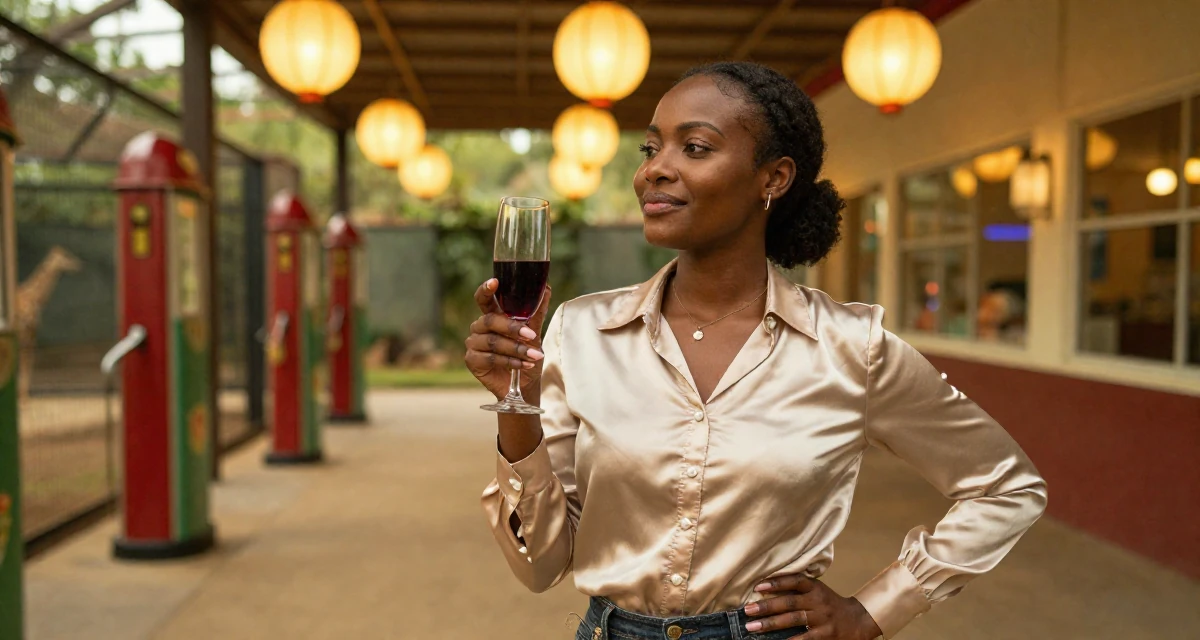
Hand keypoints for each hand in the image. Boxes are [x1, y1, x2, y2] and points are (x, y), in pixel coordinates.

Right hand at [464, 279, 551, 400]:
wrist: (525, 383)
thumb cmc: (527, 356)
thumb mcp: (534, 333)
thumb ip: (536, 312)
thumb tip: (547, 288)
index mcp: (492, 316)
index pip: (484, 299)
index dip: (486, 290)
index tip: (494, 282)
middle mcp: (480, 327)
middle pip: (490, 320)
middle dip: (512, 328)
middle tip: (531, 336)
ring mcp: (474, 343)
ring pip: (493, 341)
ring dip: (516, 348)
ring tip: (533, 356)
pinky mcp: (472, 360)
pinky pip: (491, 358)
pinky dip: (510, 361)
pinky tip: (523, 365)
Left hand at [743, 574, 882, 639]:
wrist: (858, 620)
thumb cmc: (829, 604)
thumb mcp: (817, 591)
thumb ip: (797, 590)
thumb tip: (765, 590)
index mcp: (815, 588)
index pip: (795, 581)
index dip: (776, 582)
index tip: (758, 586)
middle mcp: (818, 601)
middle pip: (789, 602)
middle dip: (766, 606)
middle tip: (747, 610)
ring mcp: (822, 619)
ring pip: (793, 620)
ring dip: (771, 624)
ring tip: (752, 626)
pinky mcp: (825, 635)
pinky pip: (805, 638)